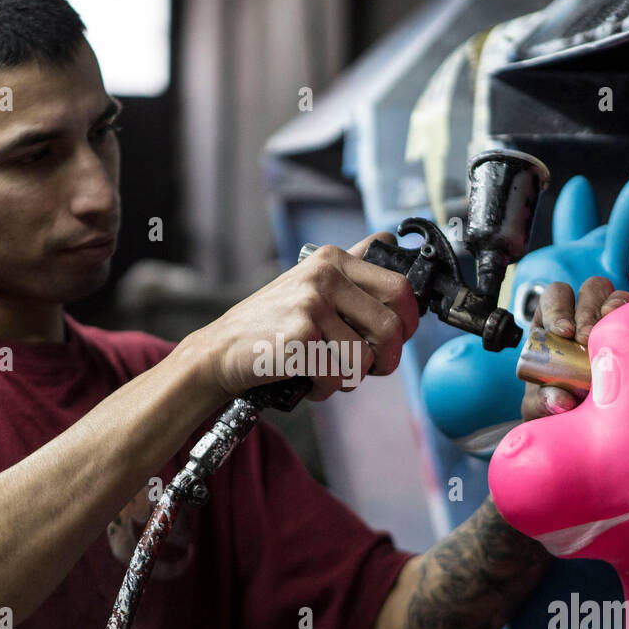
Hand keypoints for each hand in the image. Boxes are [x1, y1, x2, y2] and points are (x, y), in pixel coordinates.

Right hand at [186, 232, 419, 401]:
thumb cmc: (270, 325)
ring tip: (326, 371)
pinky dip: (326, 389)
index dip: (408, 321)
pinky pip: (338, 375)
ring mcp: (311, 304)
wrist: (220, 351)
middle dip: (388, 358)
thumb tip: (390, 240)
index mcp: (333, 259)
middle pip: (393, 326)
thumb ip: (349, 270)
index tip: (395, 338)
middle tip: (369, 367)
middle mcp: (324, 276)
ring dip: (351, 377)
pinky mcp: (300, 336)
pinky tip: (306, 380)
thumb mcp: (309, 285)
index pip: (400, 288)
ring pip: (366, 358)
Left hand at [519, 276, 628, 420]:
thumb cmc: (559, 403)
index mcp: (555, 321)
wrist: (587, 419)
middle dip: (586, 311)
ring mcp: (613, 318)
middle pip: (589, 290)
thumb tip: (560, 400)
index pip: (556, 296)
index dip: (557, 308)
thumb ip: (544, 402)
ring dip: (613, 307)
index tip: (562, 332)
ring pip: (615, 296)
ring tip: (612, 334)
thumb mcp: (543, 405)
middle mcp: (585, 312)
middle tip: (585, 338)